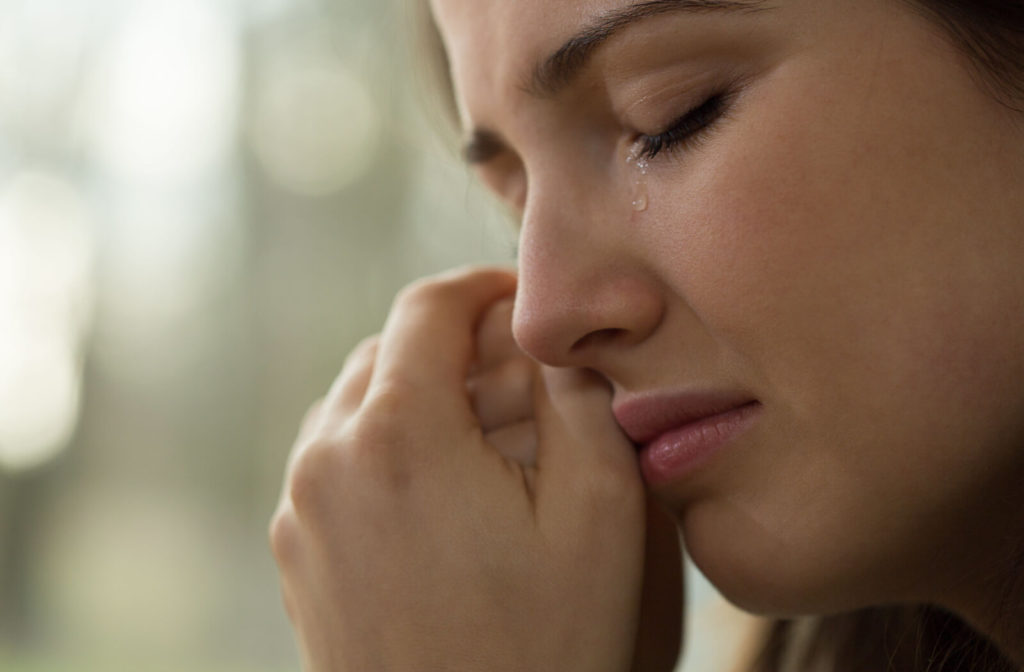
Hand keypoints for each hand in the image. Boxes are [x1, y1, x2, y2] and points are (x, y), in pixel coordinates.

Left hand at [270, 266, 670, 671]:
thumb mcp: (600, 511)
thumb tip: (551, 339)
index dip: (484, 288)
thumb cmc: (544, 645)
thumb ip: (578, 396)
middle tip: (527, 382)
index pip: (428, 307)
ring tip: (494, 440)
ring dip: (424, 398)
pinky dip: (392, 448)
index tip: (525, 301)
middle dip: (460, 348)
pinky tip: (450, 494)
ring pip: (359, 405)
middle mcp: (326, 459)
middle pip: (390, 352)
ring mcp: (300, 511)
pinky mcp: (296, 555)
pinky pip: (339, 462)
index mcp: (396, 433)